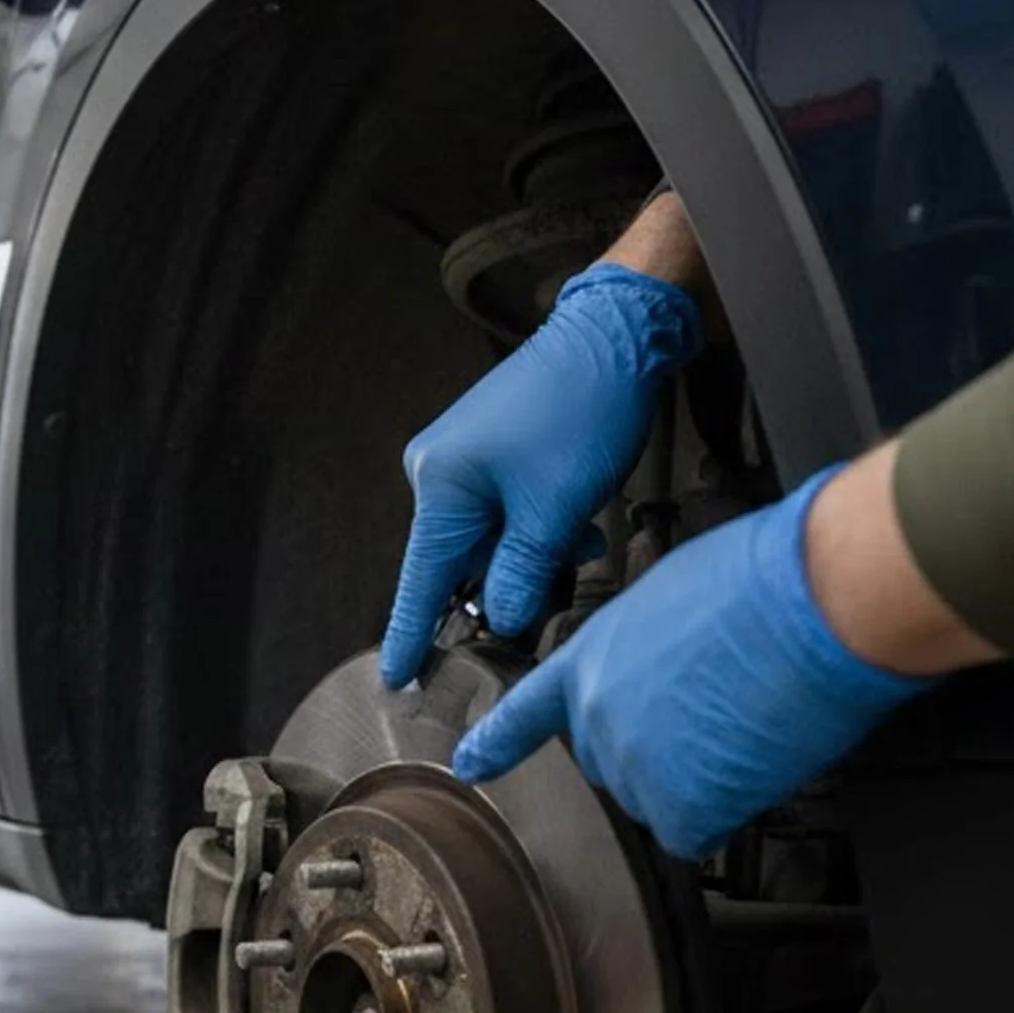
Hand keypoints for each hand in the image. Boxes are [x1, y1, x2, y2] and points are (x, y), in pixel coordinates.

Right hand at [380, 263, 702, 687]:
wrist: (617, 333)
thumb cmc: (582, 412)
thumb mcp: (557, 510)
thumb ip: (523, 575)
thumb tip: (504, 620)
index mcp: (440, 487)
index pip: (421, 582)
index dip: (412, 635)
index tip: (396, 679)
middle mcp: (436, 472)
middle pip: (459, 560)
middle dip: (507, 578)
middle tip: (556, 577)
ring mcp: (460, 457)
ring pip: (488, 537)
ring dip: (530, 549)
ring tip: (580, 533)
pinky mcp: (487, 448)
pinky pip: (501, 510)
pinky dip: (533, 525)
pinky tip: (571, 516)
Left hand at [452, 468, 929, 858]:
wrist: (815, 597)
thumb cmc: (765, 577)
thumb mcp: (673, 593)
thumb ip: (646, 647)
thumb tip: (666, 667)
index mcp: (590, 659)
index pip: (527, 712)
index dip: (497, 742)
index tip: (471, 762)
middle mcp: (597, 717)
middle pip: (610, 764)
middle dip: (657, 751)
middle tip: (712, 714)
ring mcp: (634, 764)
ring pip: (657, 800)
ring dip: (697, 780)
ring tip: (742, 728)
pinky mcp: (681, 804)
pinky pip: (696, 831)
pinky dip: (726, 810)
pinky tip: (750, 765)